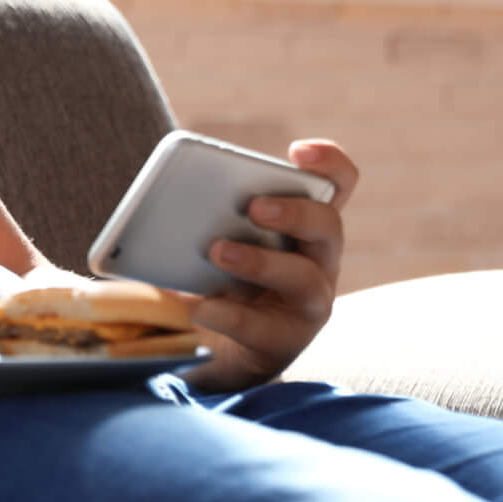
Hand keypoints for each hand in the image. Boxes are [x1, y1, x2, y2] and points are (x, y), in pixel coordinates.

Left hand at [179, 139, 359, 393]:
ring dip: (261, 261)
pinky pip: (262, 328)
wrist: (214, 349)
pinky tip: (198, 306)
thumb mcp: (215, 241)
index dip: (330, 164)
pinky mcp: (283, 342)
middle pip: (328, 227)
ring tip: (217, 251)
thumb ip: (208, 219)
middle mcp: (319, 262)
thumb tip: (165, 202)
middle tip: (253, 206)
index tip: (299, 151)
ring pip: (305, 278)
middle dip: (296, 212)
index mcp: (304, 227)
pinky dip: (228, 314)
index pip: (338, 187)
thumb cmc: (217, 277)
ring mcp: (308, 305)